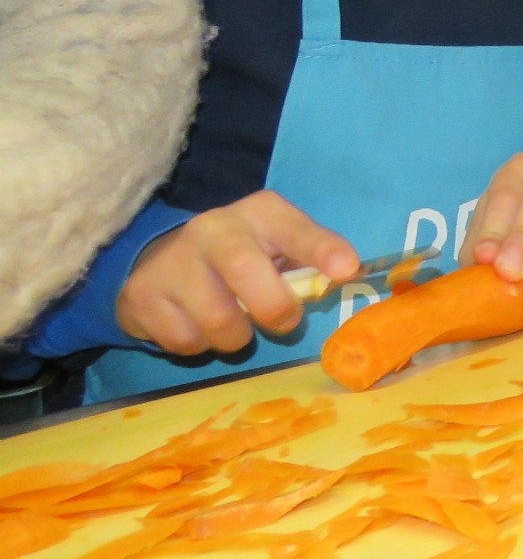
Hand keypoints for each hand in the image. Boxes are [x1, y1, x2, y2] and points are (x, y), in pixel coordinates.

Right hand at [114, 191, 356, 356]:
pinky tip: (195, 323)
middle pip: (245, 269)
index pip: (293, 227)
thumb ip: (308, 261)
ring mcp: (172, 261)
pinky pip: (185, 340)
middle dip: (273, 307)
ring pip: (218, 320)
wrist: (160, 261)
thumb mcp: (276, 246)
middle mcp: (213, 228)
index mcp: (259, 213)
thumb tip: (344, 277)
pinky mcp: (141, 295)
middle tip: (282, 321)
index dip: (320, 248)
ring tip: (233, 322)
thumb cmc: (239, 256)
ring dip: (236, 337)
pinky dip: (199, 345)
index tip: (345, 269)